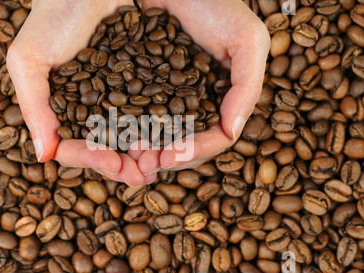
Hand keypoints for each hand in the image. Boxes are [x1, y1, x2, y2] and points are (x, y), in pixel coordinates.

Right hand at [7, 0, 151, 186]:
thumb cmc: (52, 17)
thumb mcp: (29, 58)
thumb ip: (33, 105)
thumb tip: (43, 155)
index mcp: (59, 111)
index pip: (72, 148)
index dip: (92, 161)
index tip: (115, 165)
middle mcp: (86, 110)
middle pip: (103, 150)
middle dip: (122, 166)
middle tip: (143, 176)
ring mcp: (111, 100)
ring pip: (127, 137)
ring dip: (142, 153)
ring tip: (160, 164)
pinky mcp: (135, 85)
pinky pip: (146, 113)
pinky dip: (157, 128)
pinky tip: (171, 137)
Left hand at [135, 0, 269, 173]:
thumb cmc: (216, 5)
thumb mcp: (247, 40)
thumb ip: (248, 86)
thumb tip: (232, 131)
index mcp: (223, 99)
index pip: (215, 138)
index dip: (195, 151)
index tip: (170, 157)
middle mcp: (197, 103)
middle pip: (186, 143)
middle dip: (166, 158)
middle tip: (142, 166)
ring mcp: (170, 97)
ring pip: (160, 135)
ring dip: (145, 152)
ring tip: (127, 158)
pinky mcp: (144, 87)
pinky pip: (136, 115)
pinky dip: (129, 130)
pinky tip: (115, 136)